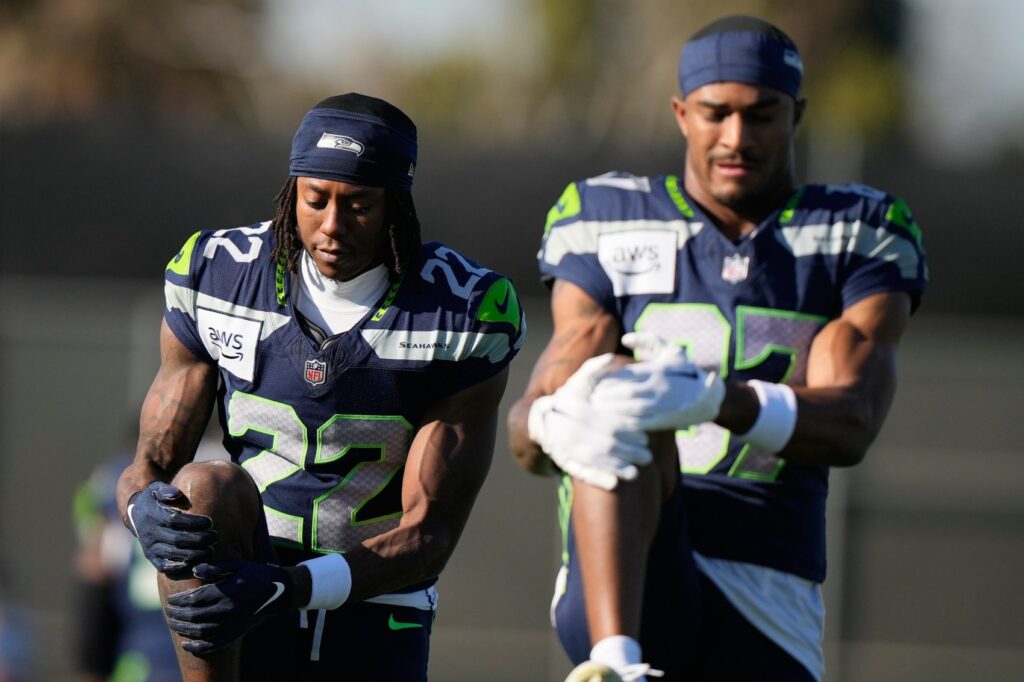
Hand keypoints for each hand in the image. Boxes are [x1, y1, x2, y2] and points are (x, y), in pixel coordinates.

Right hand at [124, 482, 216, 572]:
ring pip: (173, 554)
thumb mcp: (155, 489)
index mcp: (153, 515)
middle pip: (177, 539)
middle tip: (215, 537)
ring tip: (211, 550)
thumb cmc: (153, 499)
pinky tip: (196, 562)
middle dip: (199, 539)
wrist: (135, 515)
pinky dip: (180, 566)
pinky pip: (164, 565)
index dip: (194, 522)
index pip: (175, 520)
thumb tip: (175, 493)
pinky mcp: (150, 557)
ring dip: (194, 554)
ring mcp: (149, 547)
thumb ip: (165, 489)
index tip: (210, 522)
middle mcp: (150, 533)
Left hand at [164, 560, 293, 654]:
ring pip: (202, 631)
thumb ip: (216, 568)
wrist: (278, 591)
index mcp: (227, 591)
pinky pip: (215, 644)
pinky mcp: (237, 632)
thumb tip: (195, 569)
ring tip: (173, 625)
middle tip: (167, 612)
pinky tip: (187, 645)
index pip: (195, 599)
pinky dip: (199, 647)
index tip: (170, 599)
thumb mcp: (238, 565)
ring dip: (184, 630)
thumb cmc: (255, 574)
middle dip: (178, 615)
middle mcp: (229, 610)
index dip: (179, 600)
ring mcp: (233, 623)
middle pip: (195, 616)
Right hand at [529, 354, 651, 490]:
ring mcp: (568, 447)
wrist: (540, 419)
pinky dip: (598, 479)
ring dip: (618, 467)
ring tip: (636, 471)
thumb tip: (610, 357)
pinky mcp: (565, 462)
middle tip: (647, 456)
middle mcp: (574, 430)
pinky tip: (615, 483)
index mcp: (581, 411)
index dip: (629, 432)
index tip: (644, 437)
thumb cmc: (567, 399)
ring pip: (597, 460)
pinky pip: (582, 472)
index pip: (610, 423)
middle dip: (629, 452)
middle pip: (607, 443)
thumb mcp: (578, 382)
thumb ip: (594, 370)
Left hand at [590, 332, 724, 430]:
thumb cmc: (686, 371)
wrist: (710, 396)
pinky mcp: (666, 418)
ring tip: (597, 411)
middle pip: (626, 392)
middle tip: (590, 399)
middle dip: (607, 396)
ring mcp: (663, 403)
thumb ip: (647, 341)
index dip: (609, 380)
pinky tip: (615, 425)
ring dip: (614, 411)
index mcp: (657, 369)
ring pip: (633, 408)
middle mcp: (659, 386)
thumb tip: (625, 339)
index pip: (628, 374)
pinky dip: (628, 424)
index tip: (595, 382)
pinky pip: (643, 423)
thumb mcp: (671, 350)